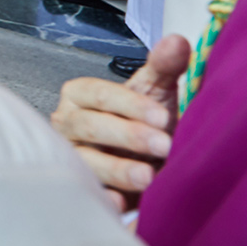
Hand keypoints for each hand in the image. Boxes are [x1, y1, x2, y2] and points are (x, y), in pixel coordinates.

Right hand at [51, 33, 187, 209]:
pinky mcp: (83, 188)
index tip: (162, 116)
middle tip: (163, 145)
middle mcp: (68, 125)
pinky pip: (86, 193)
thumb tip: (178, 41)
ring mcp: (72, 158)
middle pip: (88, 126)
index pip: (96, 94)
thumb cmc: (146, 122)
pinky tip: (120, 204)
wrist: (147, 162)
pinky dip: (103, 199)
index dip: (128, 105)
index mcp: (80, 96)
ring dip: (117, 170)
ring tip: (148, 178)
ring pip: (86, 161)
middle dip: (126, 136)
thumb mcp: (155, 93)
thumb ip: (164, 67)